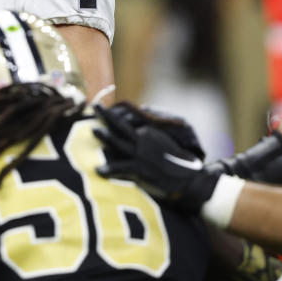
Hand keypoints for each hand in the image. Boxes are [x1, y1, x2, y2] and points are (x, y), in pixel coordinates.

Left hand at [94, 102, 218, 214]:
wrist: (188, 174)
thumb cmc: (175, 159)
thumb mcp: (162, 141)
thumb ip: (148, 134)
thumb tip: (138, 129)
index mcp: (148, 131)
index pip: (128, 122)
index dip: (115, 117)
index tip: (104, 110)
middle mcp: (143, 139)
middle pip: (121, 125)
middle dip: (106, 115)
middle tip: (94, 105)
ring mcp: (141, 152)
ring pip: (119, 141)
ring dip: (105, 136)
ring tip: (93, 129)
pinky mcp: (141, 167)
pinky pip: (121, 167)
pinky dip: (110, 168)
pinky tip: (98, 170)